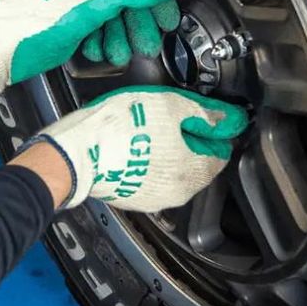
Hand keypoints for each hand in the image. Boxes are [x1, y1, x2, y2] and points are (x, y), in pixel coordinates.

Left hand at [0, 0, 183, 93]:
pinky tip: (100, 52)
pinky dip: (103, 41)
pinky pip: (99, 26)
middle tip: (148, 43)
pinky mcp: (72, 15)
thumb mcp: (96, 0)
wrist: (1, 45)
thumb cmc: (38, 17)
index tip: (168, 19)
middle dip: (138, 23)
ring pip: (115, 14)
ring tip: (121, 54)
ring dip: (121, 37)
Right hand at [37, 86, 248, 211]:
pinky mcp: (130, 198)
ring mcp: (153, 199)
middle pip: (197, 163)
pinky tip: (131, 144)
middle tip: (169, 117)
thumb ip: (205, 112)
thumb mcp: (171, 106)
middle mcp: (178, 193)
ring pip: (172, 171)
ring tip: (147, 128)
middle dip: (189, 141)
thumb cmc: (122, 128)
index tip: (199, 114)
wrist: (77, 152)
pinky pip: (149, 178)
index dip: (213, 129)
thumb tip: (229, 118)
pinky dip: (146, 163)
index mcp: (195, 172)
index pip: (221, 152)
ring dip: (167, 152)